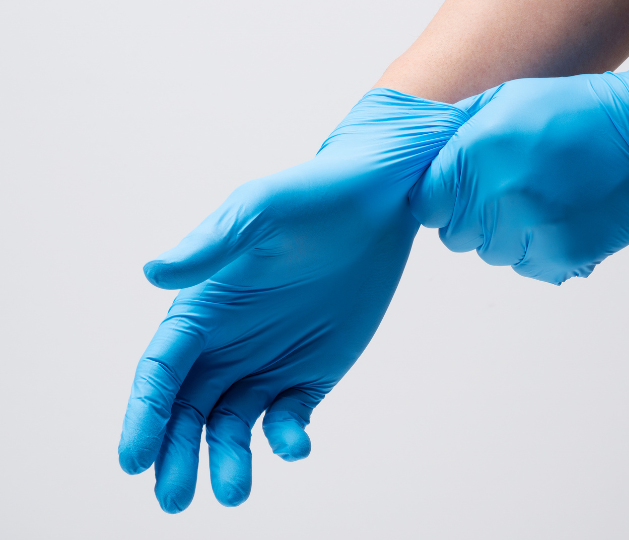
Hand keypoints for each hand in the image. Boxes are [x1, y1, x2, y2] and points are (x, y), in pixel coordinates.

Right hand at [118, 89, 468, 512]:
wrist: (378, 205)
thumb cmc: (310, 198)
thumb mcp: (259, 212)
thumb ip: (211, 247)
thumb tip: (151, 273)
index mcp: (202, 309)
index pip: (160, 371)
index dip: (142, 414)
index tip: (132, 459)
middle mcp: (227, 345)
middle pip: (187, 411)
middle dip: (175, 454)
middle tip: (174, 499)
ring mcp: (268, 363)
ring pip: (233, 426)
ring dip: (229, 460)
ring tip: (234, 494)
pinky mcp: (311, 375)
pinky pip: (290, 418)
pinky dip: (288, 438)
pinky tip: (297, 445)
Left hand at [410, 37, 628, 284]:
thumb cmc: (576, 112)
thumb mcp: (507, 100)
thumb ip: (459, 132)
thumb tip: (426, 160)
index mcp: (478, 152)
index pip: (427, 204)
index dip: (442, 199)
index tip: (460, 192)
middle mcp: (499, 194)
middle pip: (455, 235)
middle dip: (472, 218)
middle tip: (506, 193)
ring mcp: (531, 229)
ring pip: (491, 253)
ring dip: (507, 234)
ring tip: (539, 201)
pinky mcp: (561, 256)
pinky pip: (528, 265)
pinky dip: (539, 249)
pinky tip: (559, 218)